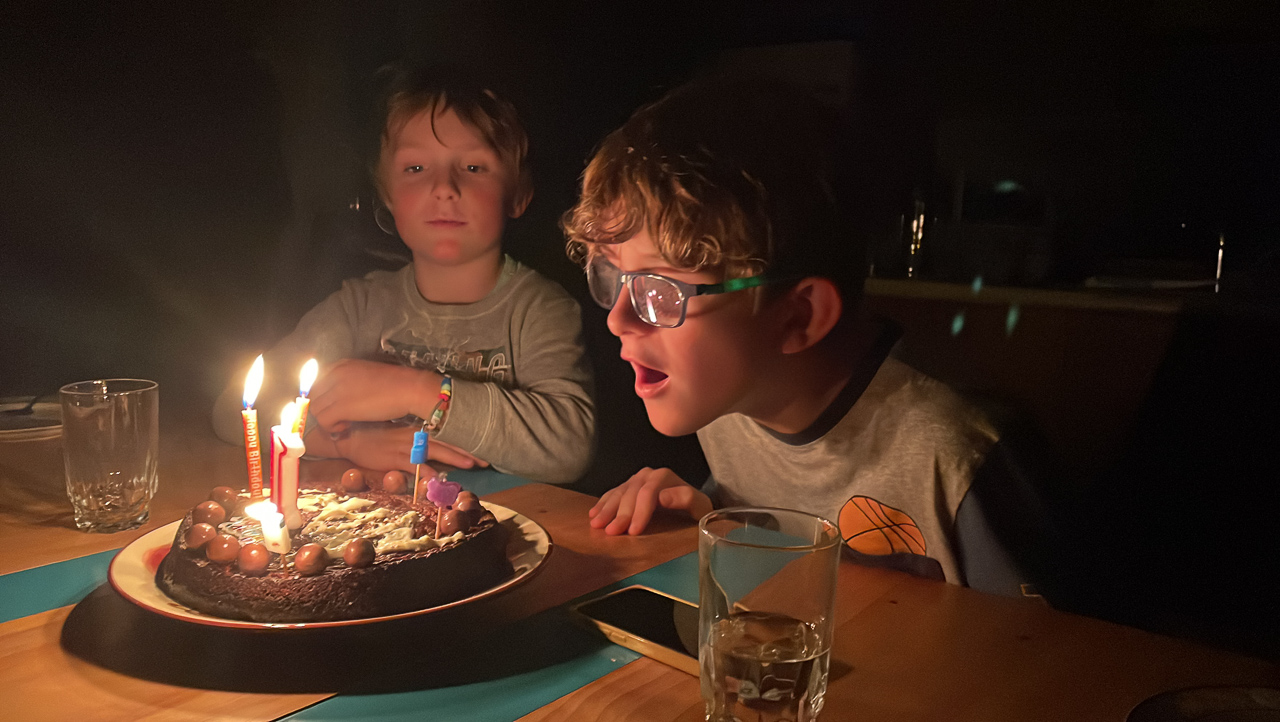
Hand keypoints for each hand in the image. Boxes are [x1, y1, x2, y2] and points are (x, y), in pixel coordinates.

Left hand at [309, 359, 438, 431]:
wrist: (409, 389)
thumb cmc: (394, 384)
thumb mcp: (365, 375)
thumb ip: (348, 382)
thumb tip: (339, 398)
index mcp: (341, 365)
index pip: (316, 384)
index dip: (321, 399)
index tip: (332, 409)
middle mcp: (335, 375)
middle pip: (313, 397)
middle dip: (323, 411)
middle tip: (339, 419)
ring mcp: (337, 390)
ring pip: (315, 410)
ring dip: (327, 420)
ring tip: (345, 424)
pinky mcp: (342, 407)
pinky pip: (324, 421)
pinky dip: (332, 428)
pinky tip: (346, 428)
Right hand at [325, 424, 488, 473]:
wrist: (348, 437)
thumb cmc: (373, 435)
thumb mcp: (398, 431)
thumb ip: (416, 436)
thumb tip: (435, 439)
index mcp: (416, 427)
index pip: (445, 429)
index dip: (464, 435)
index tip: (483, 440)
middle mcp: (414, 435)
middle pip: (446, 440)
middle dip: (467, 449)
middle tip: (487, 457)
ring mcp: (405, 447)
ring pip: (434, 451)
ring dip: (454, 458)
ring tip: (472, 463)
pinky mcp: (393, 459)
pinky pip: (413, 466)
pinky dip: (425, 473)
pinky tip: (438, 479)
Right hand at [588, 467, 711, 534]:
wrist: (695, 506)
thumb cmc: (697, 510)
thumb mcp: (700, 506)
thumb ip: (685, 498)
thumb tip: (662, 497)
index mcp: (664, 477)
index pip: (647, 493)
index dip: (639, 512)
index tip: (632, 531)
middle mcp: (648, 475)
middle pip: (630, 494)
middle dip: (619, 514)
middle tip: (610, 532)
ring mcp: (637, 479)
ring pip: (618, 493)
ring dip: (606, 509)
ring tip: (597, 525)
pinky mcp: (629, 486)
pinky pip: (613, 493)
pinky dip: (603, 503)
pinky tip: (594, 513)